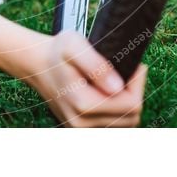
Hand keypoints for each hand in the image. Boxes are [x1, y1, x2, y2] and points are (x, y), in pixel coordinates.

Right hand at [29, 32, 146, 126]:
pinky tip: (109, 93)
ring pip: (125, 123)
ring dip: (127, 102)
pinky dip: (117, 110)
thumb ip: (97, 65)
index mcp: (83, 104)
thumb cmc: (57, 53)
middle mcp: (82, 123)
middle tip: (125, 71)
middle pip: (132, 116)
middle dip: (134, 93)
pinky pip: (114, 126)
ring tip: (116, 81)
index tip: (132, 66)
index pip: (132, 104)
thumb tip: (118, 87)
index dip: (138, 83)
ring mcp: (81, 130)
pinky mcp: (83, 130)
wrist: (38, 66)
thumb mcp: (74, 46)